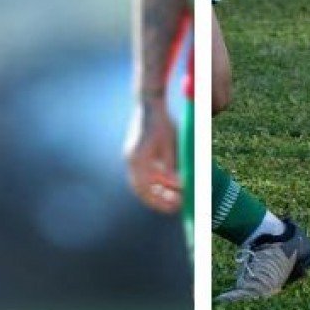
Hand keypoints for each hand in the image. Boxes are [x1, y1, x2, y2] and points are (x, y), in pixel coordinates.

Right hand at [122, 98, 182, 214]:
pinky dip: (158, 181)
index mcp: (137, 158)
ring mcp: (132, 157)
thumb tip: (177, 186)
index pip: (145, 189)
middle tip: (177, 204)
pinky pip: (146, 174)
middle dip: (159, 199)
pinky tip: (173, 183)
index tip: (175, 206)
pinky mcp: (136, 154)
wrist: (149, 103)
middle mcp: (131, 160)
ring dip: (159, 190)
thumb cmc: (162, 122)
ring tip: (177, 195)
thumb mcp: (170, 144)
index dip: (159, 200)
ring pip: (143, 183)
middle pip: (142, 189)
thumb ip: (171, 166)